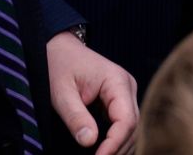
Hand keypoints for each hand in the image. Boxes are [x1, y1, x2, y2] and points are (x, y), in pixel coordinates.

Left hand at [47, 31, 138, 154]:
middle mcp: (127, 87)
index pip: (126, 120)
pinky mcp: (120, 102)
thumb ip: (75, 116)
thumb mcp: (61, 92)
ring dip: (119, 147)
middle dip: (118, 149)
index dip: (115, 143)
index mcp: (117, 81)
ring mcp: (126, 95)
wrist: (59, 49)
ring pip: (132, 129)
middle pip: (134, 127)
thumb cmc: (59, 66)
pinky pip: (124, 126)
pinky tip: (104, 151)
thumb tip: (89, 142)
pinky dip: (116, 141)